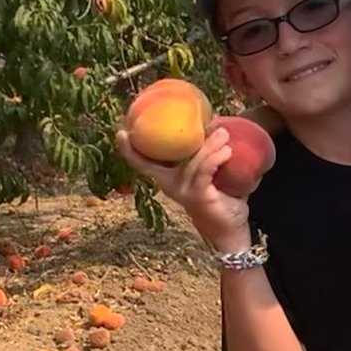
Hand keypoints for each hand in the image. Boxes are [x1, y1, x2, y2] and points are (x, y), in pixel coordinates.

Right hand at [115, 124, 251, 255]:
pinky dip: (216, 158)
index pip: (143, 162)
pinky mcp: (198, 195)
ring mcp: (182, 190)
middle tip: (180, 119)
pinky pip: (204, 170)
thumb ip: (212, 155)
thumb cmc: (222, 201)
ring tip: (222, 132)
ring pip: (191, 160)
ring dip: (208, 144)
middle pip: (158, 159)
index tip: (121, 132)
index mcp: (168, 177)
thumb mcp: (213, 174)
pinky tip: (226, 150)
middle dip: (162, 139)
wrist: (230, 231)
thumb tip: (221, 126)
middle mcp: (170, 184)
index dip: (129, 149)